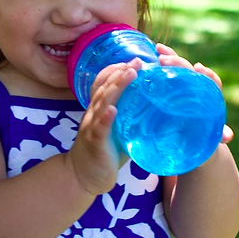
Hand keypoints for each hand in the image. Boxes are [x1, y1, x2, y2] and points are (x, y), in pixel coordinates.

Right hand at [67, 60, 139, 195]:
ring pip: (103, 102)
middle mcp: (93, 113)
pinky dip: (105, 118)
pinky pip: (99, 128)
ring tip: (130, 73)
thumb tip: (156, 109)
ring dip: (116, 87)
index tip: (134, 60)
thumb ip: (131, 119)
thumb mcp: (118, 132)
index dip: (116, 70)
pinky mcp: (95, 143)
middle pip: (105, 87)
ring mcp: (92, 127)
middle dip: (121, 72)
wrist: (82, 177)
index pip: (104, 83)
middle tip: (138, 61)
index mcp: (99, 109)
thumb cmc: (104, 153)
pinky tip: (112, 110)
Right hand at [156, 43, 233, 143]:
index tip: (199, 69)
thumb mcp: (208, 139)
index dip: (206, 75)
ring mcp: (181, 86)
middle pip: (190, 71)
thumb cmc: (200, 140)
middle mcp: (195, 89)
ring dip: (169, 56)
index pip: (211, 83)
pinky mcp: (168, 88)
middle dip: (179, 63)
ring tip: (158, 48)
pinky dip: (159, 62)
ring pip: (177, 68)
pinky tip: (151, 52)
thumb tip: (228, 135)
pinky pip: (164, 73)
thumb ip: (217, 135)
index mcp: (208, 99)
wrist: (187, 144)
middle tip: (164, 60)